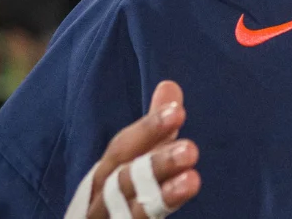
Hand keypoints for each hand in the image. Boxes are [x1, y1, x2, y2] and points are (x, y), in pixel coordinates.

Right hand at [87, 81, 200, 218]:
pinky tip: (170, 212)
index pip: (123, 147)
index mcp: (105, 174)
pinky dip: (147, 218)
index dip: (148, 129)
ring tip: (192, 181)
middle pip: (124, 180)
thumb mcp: (135, 162)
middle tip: (191, 150)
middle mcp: (100, 201)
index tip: (178, 112)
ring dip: (161, 196)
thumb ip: (153, 131)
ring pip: (130, 211)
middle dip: (156, 164)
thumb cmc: (116, 199)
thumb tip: (169, 85)